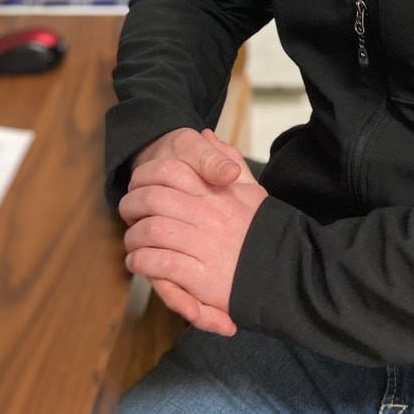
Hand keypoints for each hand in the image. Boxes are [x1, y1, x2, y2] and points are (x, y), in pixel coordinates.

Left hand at [119, 133, 266, 335]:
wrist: (285, 270)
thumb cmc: (262, 230)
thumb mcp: (251, 189)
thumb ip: (228, 160)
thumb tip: (206, 136)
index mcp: (217, 192)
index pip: (170, 171)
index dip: (146, 175)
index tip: (139, 184)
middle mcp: (208, 215)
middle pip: (153, 199)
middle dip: (131, 205)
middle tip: (128, 213)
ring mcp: (204, 245)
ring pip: (151, 231)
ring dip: (134, 237)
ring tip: (133, 243)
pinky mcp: (201, 277)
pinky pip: (160, 263)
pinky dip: (142, 262)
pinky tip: (140, 263)